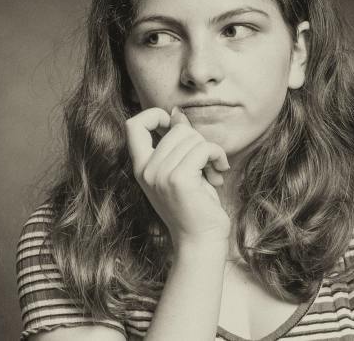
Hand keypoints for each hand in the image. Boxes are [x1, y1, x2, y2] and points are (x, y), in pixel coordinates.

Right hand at [125, 107, 231, 248]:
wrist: (200, 240)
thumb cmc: (194, 207)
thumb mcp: (180, 170)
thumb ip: (177, 143)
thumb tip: (177, 113)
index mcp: (141, 167)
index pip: (133, 125)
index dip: (154, 116)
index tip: (174, 126)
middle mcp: (146, 170)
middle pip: (176, 129)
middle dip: (198, 141)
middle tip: (206, 162)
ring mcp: (161, 175)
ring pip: (192, 138)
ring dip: (210, 151)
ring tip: (213, 171)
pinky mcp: (179, 179)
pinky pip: (204, 149)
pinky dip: (217, 156)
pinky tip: (219, 171)